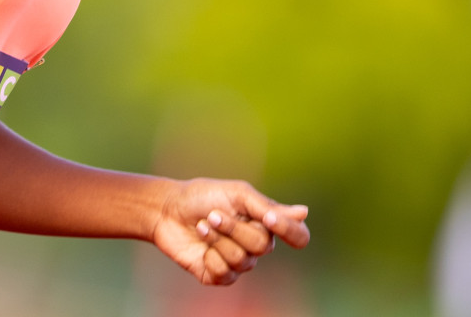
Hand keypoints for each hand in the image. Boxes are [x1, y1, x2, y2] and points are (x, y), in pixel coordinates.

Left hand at [149, 178, 309, 285]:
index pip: (298, 236)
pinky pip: (224, 273)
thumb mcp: (236, 194)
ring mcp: (238, 262)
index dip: (289, 231)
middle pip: (263, 247)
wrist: (167, 209)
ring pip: (242, 260)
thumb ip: (267, 206)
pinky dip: (209, 255)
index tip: (267, 218)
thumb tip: (304, 213)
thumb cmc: (202, 196)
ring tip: (203, 225)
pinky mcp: (219, 276)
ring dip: (218, 239)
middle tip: (213, 214)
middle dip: (234, 228)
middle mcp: (256, 245)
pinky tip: (200, 243)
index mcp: (266, 223)